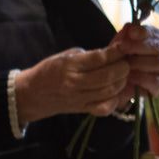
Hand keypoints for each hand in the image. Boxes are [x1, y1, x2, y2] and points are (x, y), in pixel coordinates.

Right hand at [15, 46, 130, 124]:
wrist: (33, 94)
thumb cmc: (51, 70)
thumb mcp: (66, 56)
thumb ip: (90, 55)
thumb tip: (115, 51)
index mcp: (69, 65)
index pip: (99, 58)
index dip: (116, 53)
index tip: (124, 48)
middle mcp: (74, 83)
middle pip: (108, 76)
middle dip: (123, 67)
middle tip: (126, 63)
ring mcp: (78, 98)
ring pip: (109, 91)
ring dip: (122, 82)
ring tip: (122, 75)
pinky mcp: (82, 110)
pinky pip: (104, 108)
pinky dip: (115, 100)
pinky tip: (115, 92)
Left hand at [110, 24, 158, 96]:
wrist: (123, 77)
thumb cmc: (126, 56)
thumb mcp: (124, 42)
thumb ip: (125, 35)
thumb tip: (129, 27)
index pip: (154, 33)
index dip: (142, 32)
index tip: (131, 33)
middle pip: (157, 47)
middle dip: (137, 47)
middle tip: (121, 48)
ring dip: (139, 63)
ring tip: (125, 64)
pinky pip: (155, 81)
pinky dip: (141, 78)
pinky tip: (130, 76)